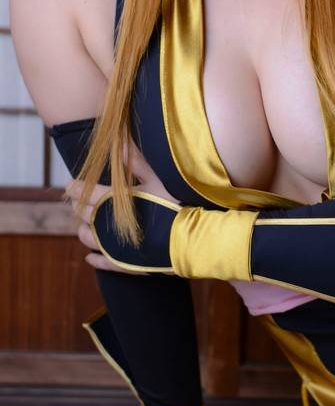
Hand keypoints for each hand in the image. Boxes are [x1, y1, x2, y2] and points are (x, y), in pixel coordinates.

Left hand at [66, 140, 180, 274]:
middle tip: (78, 202)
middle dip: (79, 207)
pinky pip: (102, 263)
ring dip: (83, 231)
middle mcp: (108, 224)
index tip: (70, 184)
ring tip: (85, 225)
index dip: (75, 188)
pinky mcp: (124, 264)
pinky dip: (94, 259)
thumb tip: (118, 141)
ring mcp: (115, 246)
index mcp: (113, 201)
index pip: (86, 193)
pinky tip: (90, 257)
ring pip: (88, 239)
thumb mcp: (158, 178)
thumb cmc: (176, 204)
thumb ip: (135, 161)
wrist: (193, 239)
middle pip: (84, 214)